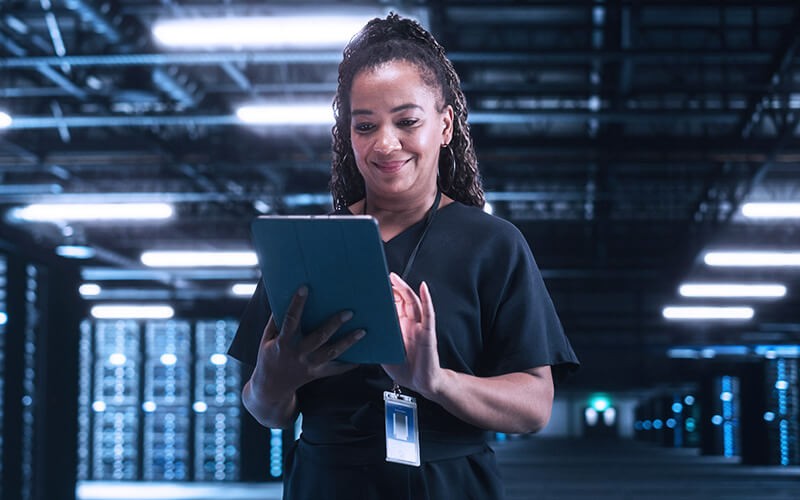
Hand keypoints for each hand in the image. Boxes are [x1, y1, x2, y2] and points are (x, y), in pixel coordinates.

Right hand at [250, 286, 364, 400]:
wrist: (271, 388)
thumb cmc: (268, 357)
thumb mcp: (266, 339)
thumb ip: (275, 321)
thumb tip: (282, 297)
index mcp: (283, 343)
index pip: (290, 320)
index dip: (297, 304)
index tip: (305, 288)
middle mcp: (298, 354)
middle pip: (319, 337)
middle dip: (334, 324)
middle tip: (349, 312)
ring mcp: (309, 365)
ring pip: (332, 353)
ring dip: (348, 342)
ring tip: (363, 331)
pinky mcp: (317, 374)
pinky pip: (336, 369)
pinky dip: (350, 363)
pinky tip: (363, 356)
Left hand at [381, 273, 443, 397]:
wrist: (420, 383)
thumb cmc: (403, 368)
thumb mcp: (383, 352)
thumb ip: (375, 340)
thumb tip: (355, 330)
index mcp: (399, 327)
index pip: (392, 306)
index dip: (384, 295)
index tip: (373, 285)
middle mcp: (409, 324)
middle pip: (401, 300)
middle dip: (392, 288)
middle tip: (381, 277)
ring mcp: (419, 326)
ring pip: (412, 302)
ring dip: (404, 288)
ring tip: (395, 278)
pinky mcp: (427, 332)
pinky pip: (428, 313)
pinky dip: (427, 299)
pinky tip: (423, 288)